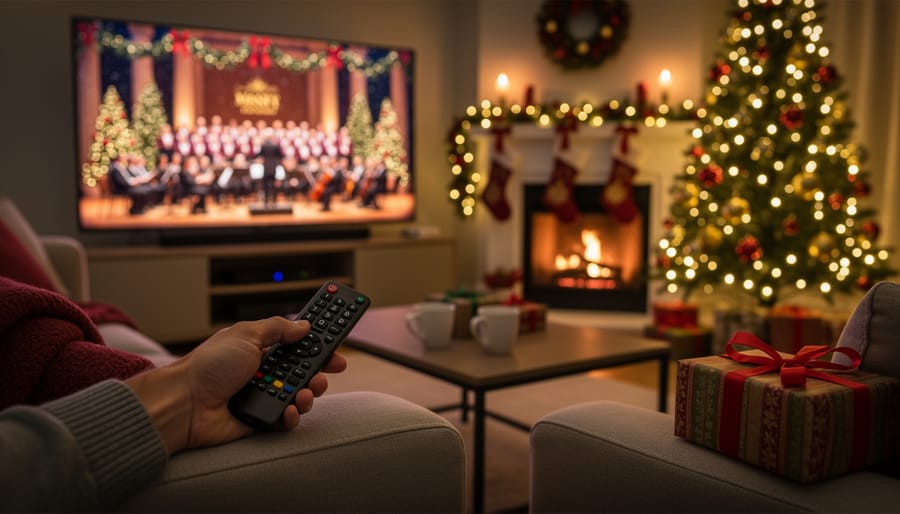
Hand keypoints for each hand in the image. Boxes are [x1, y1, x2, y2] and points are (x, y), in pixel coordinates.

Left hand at [126, 317, 346, 453]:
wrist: (186, 403)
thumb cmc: (208, 366)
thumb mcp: (246, 334)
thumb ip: (277, 328)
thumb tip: (304, 324)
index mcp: (260, 349)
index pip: (297, 344)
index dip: (317, 342)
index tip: (337, 340)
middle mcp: (264, 372)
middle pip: (305, 370)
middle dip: (320, 369)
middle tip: (331, 368)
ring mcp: (264, 396)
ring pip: (301, 395)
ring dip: (310, 392)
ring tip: (305, 391)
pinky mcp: (261, 420)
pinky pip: (287, 419)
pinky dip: (293, 415)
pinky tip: (290, 409)